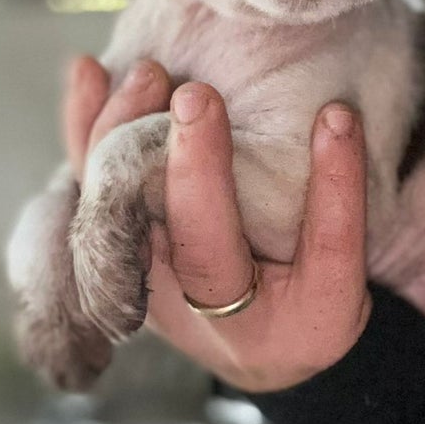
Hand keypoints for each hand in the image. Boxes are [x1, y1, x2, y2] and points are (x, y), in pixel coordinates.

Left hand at [63, 56, 371, 391]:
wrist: (249, 352)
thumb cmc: (303, 304)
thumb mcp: (341, 278)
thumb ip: (341, 209)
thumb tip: (339, 116)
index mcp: (278, 321)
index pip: (316, 254)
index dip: (331, 186)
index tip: (338, 116)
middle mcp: (200, 314)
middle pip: (195, 248)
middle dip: (194, 169)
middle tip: (200, 97)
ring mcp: (143, 287)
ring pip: (120, 217)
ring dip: (126, 139)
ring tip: (152, 74)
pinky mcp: (109, 256)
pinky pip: (86, 192)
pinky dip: (83, 130)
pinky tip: (88, 71)